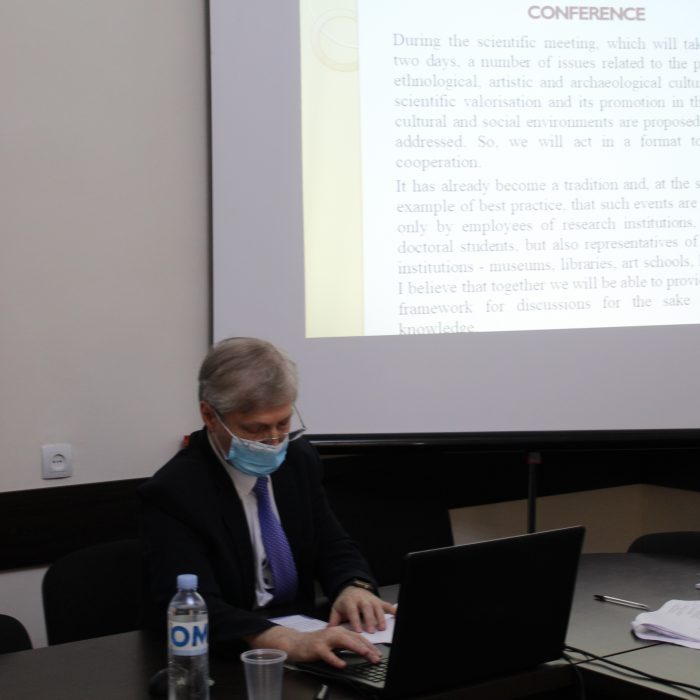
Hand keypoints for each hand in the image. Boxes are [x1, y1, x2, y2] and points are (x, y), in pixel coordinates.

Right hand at [245, 624, 380, 668]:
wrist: (296, 643)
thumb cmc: (315, 644)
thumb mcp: (333, 643)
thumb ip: (346, 645)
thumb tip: (363, 650)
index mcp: (339, 631)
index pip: (358, 638)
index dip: (370, 646)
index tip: (379, 654)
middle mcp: (334, 632)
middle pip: (354, 639)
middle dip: (368, 648)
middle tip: (377, 658)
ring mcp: (325, 639)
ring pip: (344, 642)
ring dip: (356, 648)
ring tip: (366, 655)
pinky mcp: (317, 648)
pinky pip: (328, 654)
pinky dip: (335, 659)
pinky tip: (342, 664)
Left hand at [328, 585, 396, 633]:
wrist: (351, 588)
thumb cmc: (345, 602)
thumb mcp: (336, 609)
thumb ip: (333, 620)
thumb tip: (328, 631)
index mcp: (350, 602)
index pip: (353, 611)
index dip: (356, 620)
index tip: (359, 630)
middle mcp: (361, 599)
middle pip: (366, 608)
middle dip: (370, 620)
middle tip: (372, 631)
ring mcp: (371, 599)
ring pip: (377, 607)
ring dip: (380, 617)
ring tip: (382, 628)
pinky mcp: (378, 601)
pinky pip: (386, 605)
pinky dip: (392, 610)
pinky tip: (396, 615)